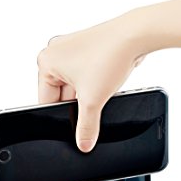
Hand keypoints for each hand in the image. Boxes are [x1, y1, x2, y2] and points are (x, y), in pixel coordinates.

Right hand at [38, 14, 144, 151]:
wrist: (135, 36)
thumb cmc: (110, 54)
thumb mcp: (93, 101)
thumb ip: (86, 127)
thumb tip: (83, 144)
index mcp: (46, 62)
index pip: (46, 101)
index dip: (59, 117)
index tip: (70, 129)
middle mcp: (56, 53)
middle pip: (61, 95)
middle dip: (76, 106)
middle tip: (90, 108)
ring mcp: (72, 51)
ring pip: (75, 87)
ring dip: (87, 96)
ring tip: (99, 93)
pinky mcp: (88, 51)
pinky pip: (85, 77)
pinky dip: (94, 86)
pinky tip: (104, 86)